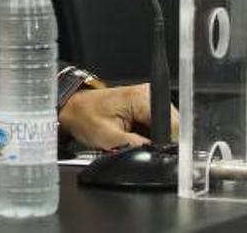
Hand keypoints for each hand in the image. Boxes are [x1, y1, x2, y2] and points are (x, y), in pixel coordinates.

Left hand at [57, 84, 179, 149]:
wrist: (76, 109)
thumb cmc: (86, 117)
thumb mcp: (110, 139)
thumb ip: (136, 146)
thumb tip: (155, 153)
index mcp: (141, 98)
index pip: (171, 124)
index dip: (164, 142)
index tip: (151, 150)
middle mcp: (148, 93)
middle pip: (170, 125)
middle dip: (156, 141)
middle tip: (134, 143)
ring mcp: (147, 98)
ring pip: (165, 127)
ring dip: (152, 138)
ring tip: (131, 137)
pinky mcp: (145, 104)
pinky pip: (156, 125)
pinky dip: (147, 134)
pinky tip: (134, 134)